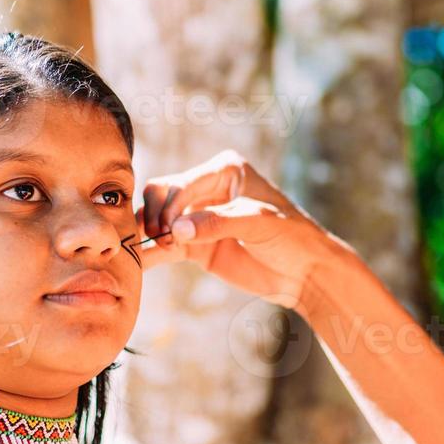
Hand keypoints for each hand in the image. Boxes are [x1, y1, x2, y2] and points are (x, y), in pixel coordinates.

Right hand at [135, 149, 345, 309]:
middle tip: (160, 240)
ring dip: (147, 233)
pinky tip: (138, 263)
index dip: (171, 205)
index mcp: (225, 170)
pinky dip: (152, 253)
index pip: (183, 182)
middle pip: (162, 194)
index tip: (170, 230)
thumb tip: (175, 230)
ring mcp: (200, 219)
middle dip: (155, 215)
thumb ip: (218, 223)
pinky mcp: (197, 246)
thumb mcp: (259, 222)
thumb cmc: (292, 237)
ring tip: (141, 251)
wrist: (306, 273)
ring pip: (159, 219)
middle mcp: (207, 190)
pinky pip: (166, 247)